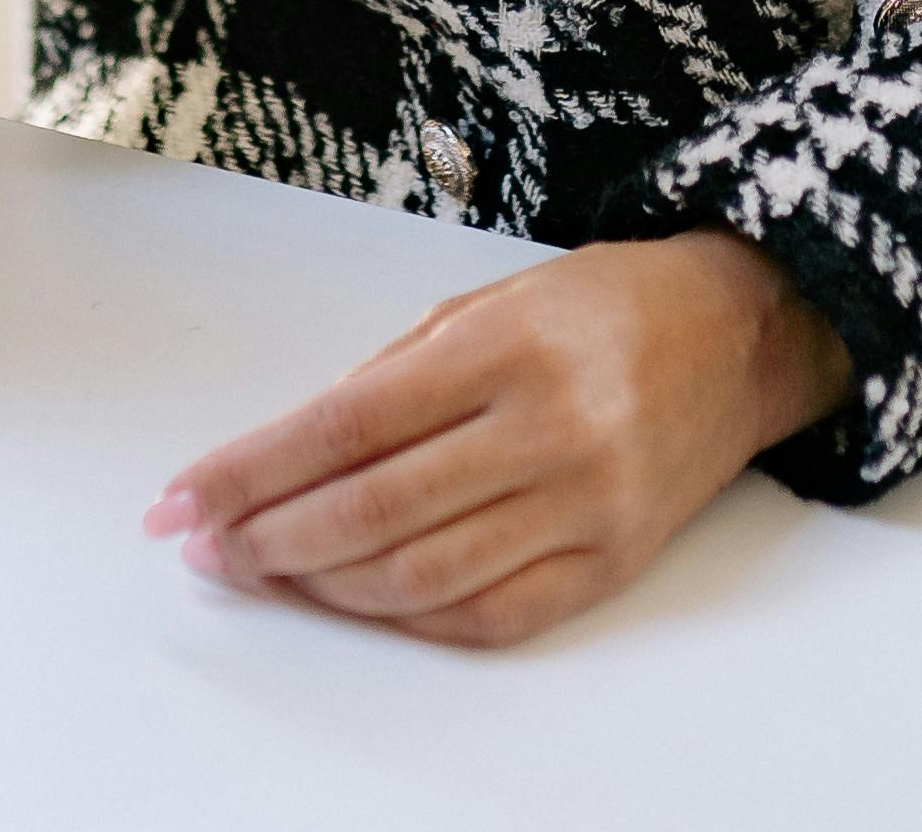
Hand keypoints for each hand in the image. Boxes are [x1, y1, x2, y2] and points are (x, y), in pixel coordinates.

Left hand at [143, 231, 848, 648]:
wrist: (738, 334)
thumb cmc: (598, 304)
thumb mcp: (485, 301)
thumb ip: (389, 376)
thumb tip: (284, 456)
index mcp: (502, 347)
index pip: (343, 427)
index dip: (249, 471)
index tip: (183, 498)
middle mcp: (548, 430)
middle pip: (373, 511)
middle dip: (268, 537)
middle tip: (207, 545)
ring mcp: (588, 505)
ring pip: (424, 577)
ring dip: (325, 587)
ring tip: (267, 571)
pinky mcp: (614, 561)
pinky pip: (493, 616)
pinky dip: (410, 620)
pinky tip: (359, 600)